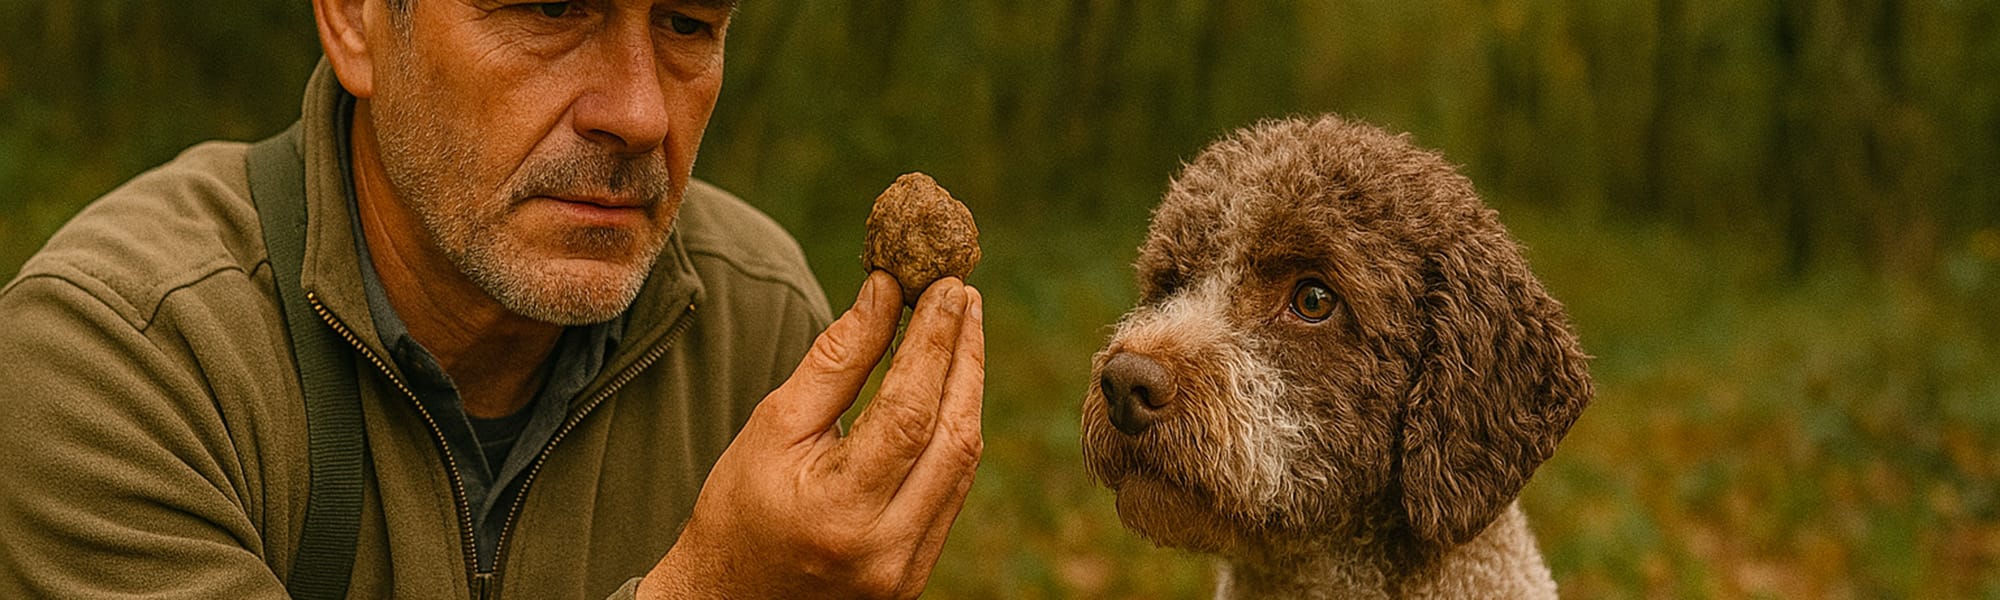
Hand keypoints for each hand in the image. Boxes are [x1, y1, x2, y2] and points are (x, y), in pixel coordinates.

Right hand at [639, 271, 984, 598]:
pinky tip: (949, 390)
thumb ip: (835, 362)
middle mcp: (887, 548)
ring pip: (963, 462)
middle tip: (964, 297)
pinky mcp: (918, 571)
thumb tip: (885, 294)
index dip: (935, 343)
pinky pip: (954, 489)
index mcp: (840, 511)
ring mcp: (909, 567)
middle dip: (964, 358)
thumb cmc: (738, 509)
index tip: (948, 287)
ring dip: (966, 391)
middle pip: (954, 436)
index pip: (909, 412)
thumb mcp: (773, 427)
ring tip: (961, 331)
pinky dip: (955, 432)